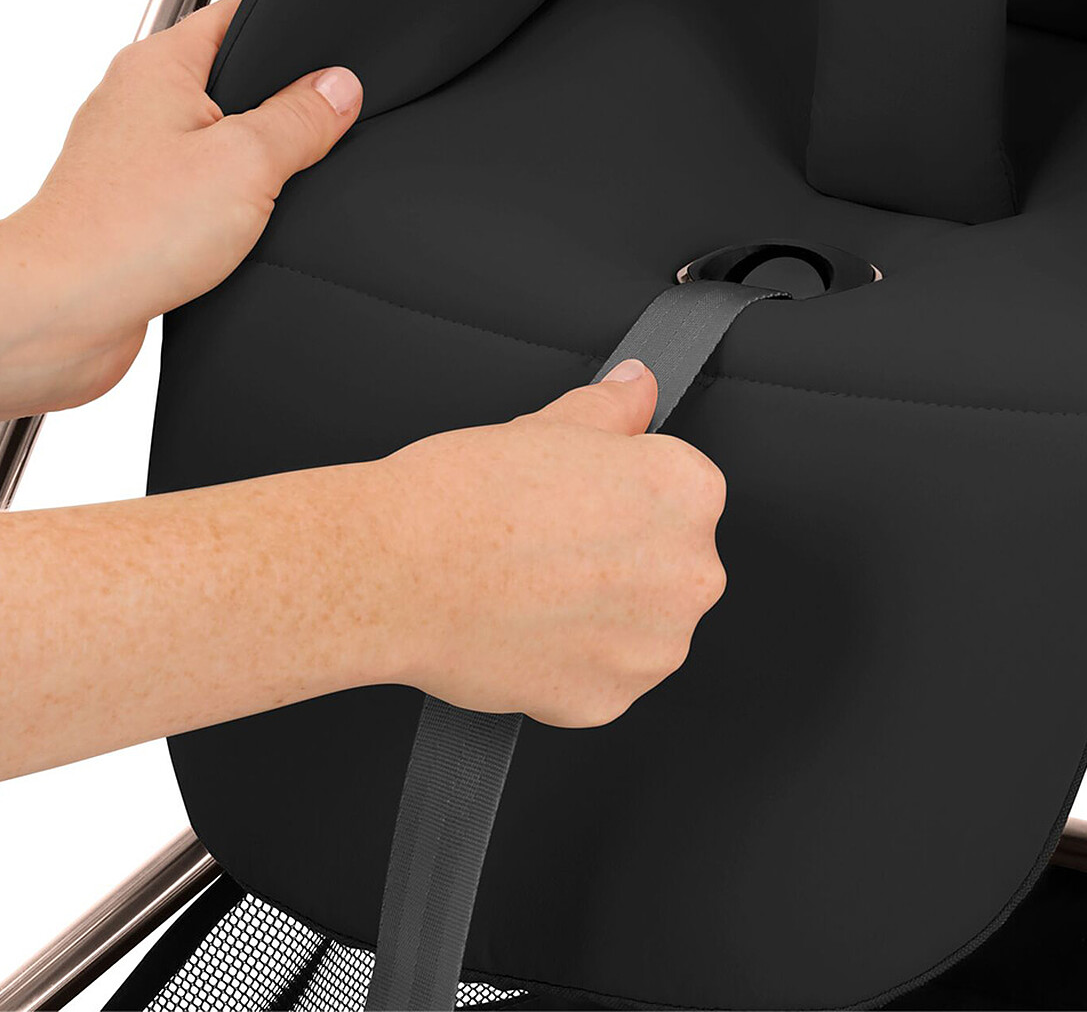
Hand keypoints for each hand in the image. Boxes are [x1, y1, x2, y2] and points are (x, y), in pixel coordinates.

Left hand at [0, 0, 361, 419]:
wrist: (63, 310)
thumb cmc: (126, 231)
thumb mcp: (248, 162)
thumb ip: (301, 120)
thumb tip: (339, 88)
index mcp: (161, 65)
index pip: (239, 13)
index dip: (293, 25)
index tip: (336, 52)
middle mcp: (140, 101)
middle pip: (235, 79)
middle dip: (282, 106)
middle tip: (314, 133)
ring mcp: (134, 154)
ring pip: (219, 138)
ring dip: (254, 164)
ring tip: (272, 188)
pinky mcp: (137, 204)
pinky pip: (201, 186)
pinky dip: (230, 203)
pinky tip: (246, 228)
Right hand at [380, 361, 727, 725]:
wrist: (395, 569)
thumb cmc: (468, 493)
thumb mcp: (554, 423)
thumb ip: (615, 408)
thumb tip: (639, 386)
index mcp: (689, 493)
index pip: (681, 493)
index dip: (623, 494)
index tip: (581, 501)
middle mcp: (691, 574)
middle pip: (669, 563)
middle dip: (622, 558)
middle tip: (551, 545)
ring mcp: (654, 647)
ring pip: (641, 628)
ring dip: (602, 616)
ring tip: (534, 587)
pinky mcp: (609, 701)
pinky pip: (602, 680)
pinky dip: (570, 664)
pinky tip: (525, 631)